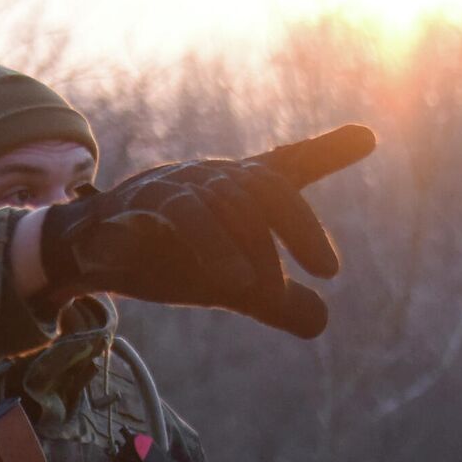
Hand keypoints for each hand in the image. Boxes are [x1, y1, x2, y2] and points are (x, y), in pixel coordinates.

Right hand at [37, 125, 374, 337]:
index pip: (284, 170)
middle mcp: (206, 182)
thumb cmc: (175, 255)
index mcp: (238, 192)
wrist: (94, 249)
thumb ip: (277, 300)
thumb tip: (320, 322)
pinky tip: (179, 271)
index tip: (367, 138)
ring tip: (246, 289)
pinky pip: (140, 222)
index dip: (326, 151)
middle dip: (295, 225)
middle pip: (257, 189)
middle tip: (328, 271)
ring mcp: (162, 195)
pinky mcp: (121, 217)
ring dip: (223, 246)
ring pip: (200, 207)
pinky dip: (159, 240)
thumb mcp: (231, 282)